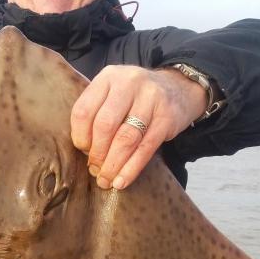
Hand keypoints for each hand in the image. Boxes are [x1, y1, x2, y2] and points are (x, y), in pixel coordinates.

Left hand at [70, 65, 207, 189]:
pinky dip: (131, 169)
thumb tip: (85, 154)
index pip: (84, 111)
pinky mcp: (167, 116)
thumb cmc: (135, 98)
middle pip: (105, 125)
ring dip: (113, 165)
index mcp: (108, 77)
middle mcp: (128, 83)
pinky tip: (122, 181)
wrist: (179, 88)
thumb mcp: (113, 94)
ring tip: (106, 180)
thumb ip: (96, 114)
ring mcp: (150, 98)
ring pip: (126, 138)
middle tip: (95, 170)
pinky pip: (145, 148)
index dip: (80, 137)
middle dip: (97, 154)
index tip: (83, 152)